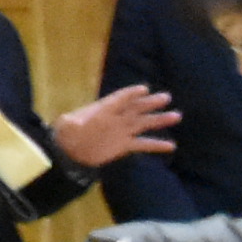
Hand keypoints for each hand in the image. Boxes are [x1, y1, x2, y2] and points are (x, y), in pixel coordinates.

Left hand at [56, 84, 180, 170]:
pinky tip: (171, 146)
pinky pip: (143, 144)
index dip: (129, 94)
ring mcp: (122, 131)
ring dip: (159, 120)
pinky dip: (156, 145)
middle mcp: (116, 118)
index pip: (118, 100)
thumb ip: (69, 122)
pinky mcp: (124, 145)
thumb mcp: (64, 126)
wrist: (71, 151)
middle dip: (149, 103)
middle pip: (135, 108)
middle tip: (166, 97)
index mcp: (102, 110)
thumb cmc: (65, 134)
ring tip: (176, 116)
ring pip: (143, 124)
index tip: (143, 89)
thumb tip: (69, 121)